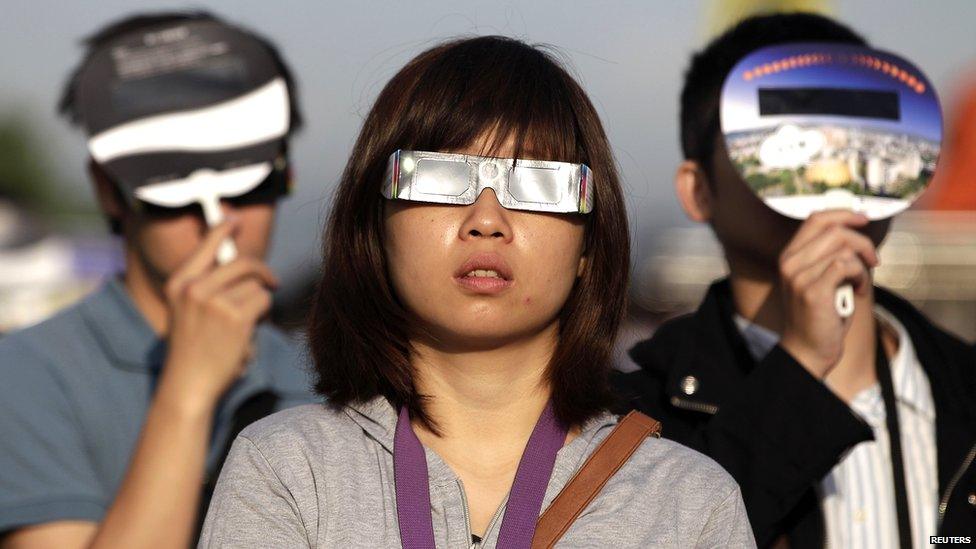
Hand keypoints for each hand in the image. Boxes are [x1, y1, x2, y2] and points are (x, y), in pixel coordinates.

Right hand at [158, 218, 278, 410]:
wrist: (188, 385)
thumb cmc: (192, 351)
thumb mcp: (188, 312)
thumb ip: (208, 288)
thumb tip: (245, 267)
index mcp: (179, 284)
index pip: (205, 246)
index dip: (222, 230)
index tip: (234, 219)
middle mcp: (195, 288)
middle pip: (243, 263)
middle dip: (262, 271)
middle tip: (273, 281)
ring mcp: (215, 301)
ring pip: (257, 286)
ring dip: (259, 303)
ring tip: (243, 326)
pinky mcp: (235, 317)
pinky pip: (264, 302)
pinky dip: (263, 316)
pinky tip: (247, 334)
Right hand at [777, 211, 878, 378]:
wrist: (807, 350)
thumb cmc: (820, 316)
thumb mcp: (822, 278)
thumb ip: (831, 255)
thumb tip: (858, 232)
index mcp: (789, 256)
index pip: (816, 219)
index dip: (843, 214)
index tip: (864, 219)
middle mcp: (789, 262)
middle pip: (834, 229)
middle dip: (862, 241)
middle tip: (874, 260)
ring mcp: (798, 276)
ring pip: (844, 248)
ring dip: (863, 265)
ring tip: (862, 283)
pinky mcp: (812, 290)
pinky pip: (847, 266)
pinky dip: (861, 277)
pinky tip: (859, 291)